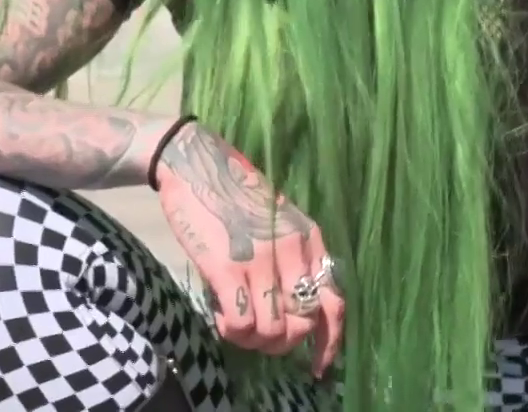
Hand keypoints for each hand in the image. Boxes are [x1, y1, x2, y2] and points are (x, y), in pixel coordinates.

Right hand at [153, 123, 344, 376]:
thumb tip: (291, 304)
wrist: (194, 162)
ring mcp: (260, 261)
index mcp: (309, 241)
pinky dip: (233, 332)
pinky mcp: (227, 268)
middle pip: (302, 326)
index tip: (317, 364)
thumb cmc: (232, 190)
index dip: (328, 343)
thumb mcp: (278, 219)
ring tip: (237, 328)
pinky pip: (242, 323)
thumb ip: (292, 256)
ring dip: (254, 341)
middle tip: (259, 337)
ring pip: (272, 332)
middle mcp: (292, 253)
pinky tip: (221, 319)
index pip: (333, 305)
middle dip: (281, 344)